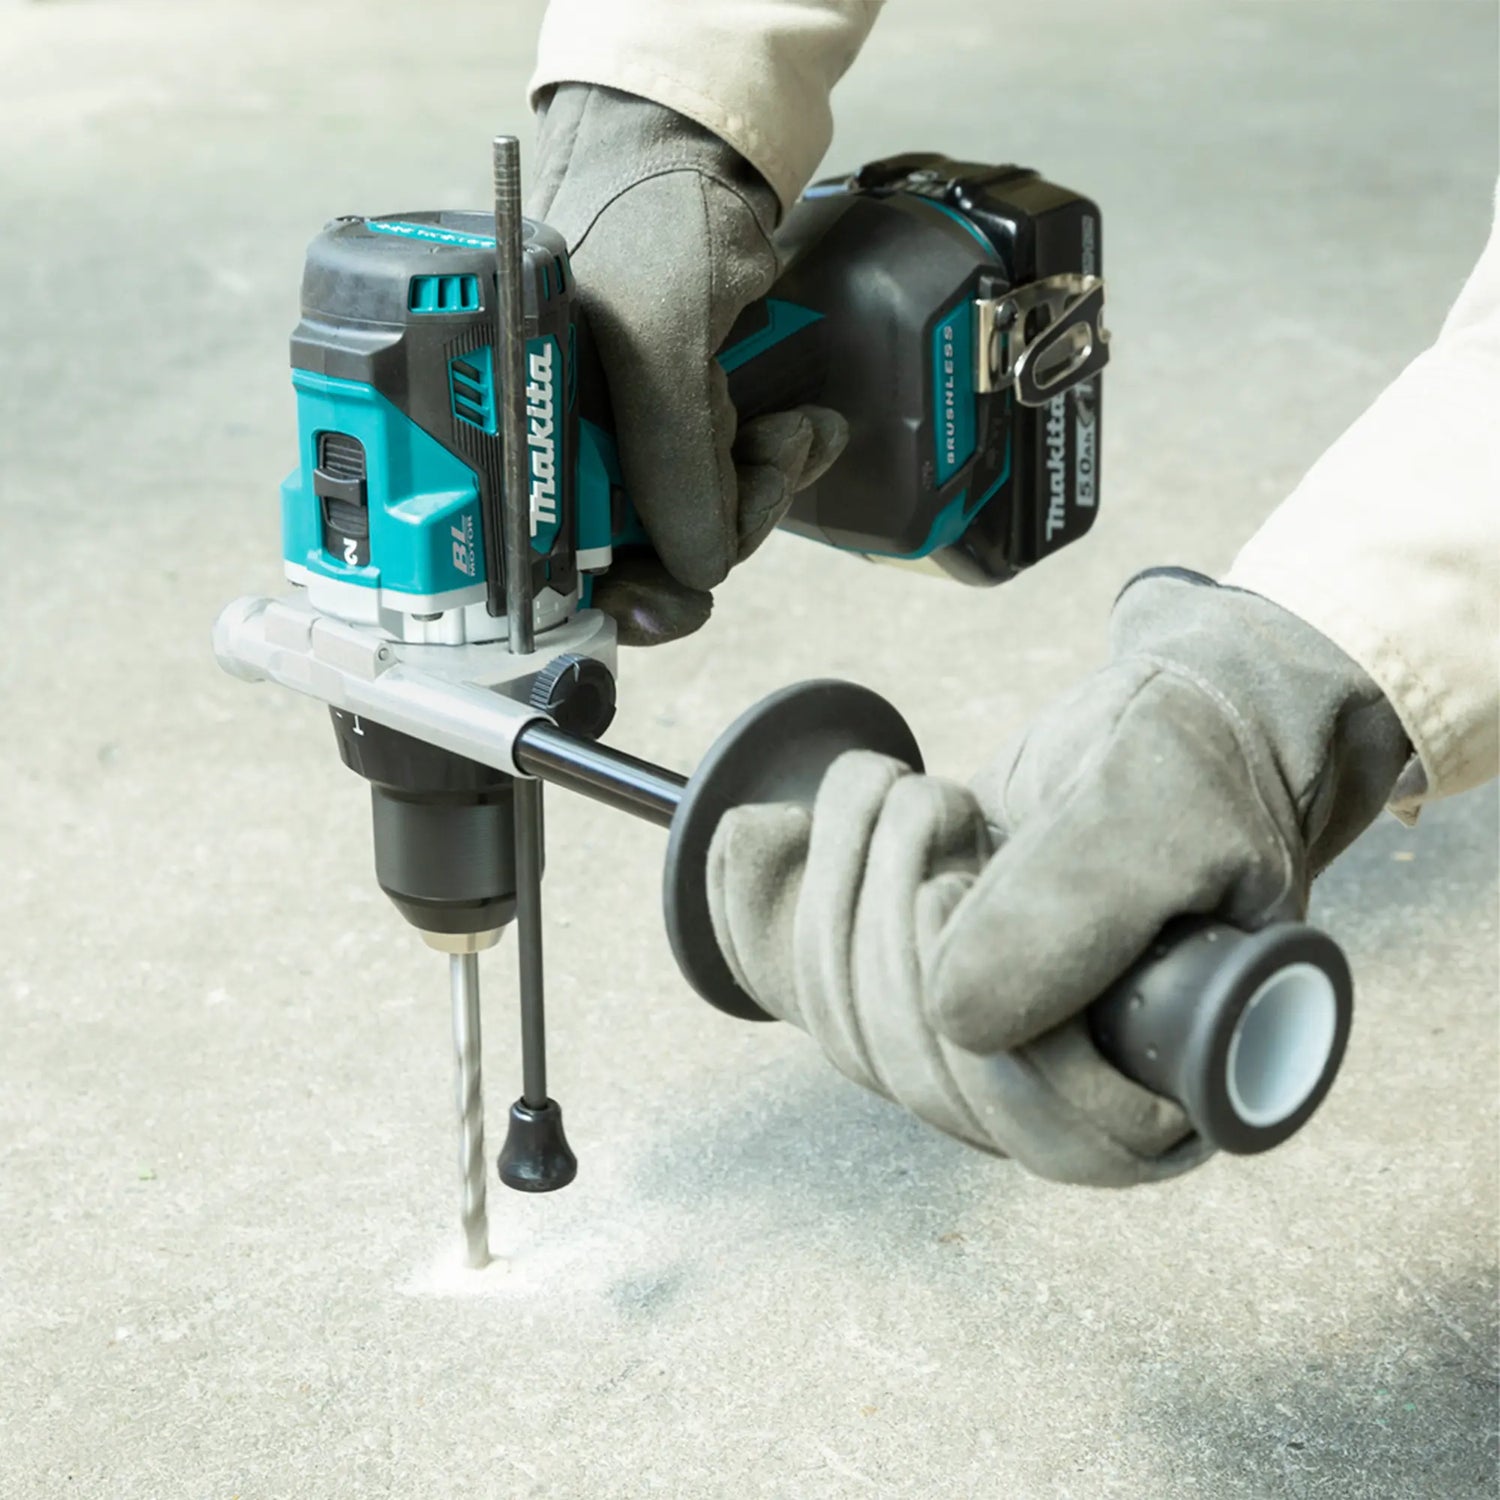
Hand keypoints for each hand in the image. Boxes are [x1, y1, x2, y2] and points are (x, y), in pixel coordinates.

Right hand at [527, 85, 846, 645]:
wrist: (686, 151)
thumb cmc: (648, 220)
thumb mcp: (661, 345)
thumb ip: (674, 472)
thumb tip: (697, 576)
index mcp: (515, 450)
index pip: (563, 579)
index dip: (630, 596)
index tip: (681, 597)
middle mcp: (555, 458)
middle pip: (640, 563)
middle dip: (722, 529)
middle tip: (767, 470)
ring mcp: (614, 445)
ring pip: (692, 530)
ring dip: (759, 494)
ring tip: (795, 435)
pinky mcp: (668, 429)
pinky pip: (720, 487)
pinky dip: (770, 472)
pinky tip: (804, 432)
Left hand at [705, 573, 1411, 1184]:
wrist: (1147, 733)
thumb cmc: (1184, 769)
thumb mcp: (1159, 812)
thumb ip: (1082, 909)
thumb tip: (955, 1018)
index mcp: (1171, 1084)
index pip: (1069, 1138)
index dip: (993, 1042)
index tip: (946, 894)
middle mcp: (1068, 1098)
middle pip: (936, 1083)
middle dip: (897, 929)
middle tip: (932, 803)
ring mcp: (979, 1058)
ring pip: (860, 1038)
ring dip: (846, 892)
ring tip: (902, 790)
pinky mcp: (905, 1002)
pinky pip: (808, 996)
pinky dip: (766, 908)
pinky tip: (769, 830)